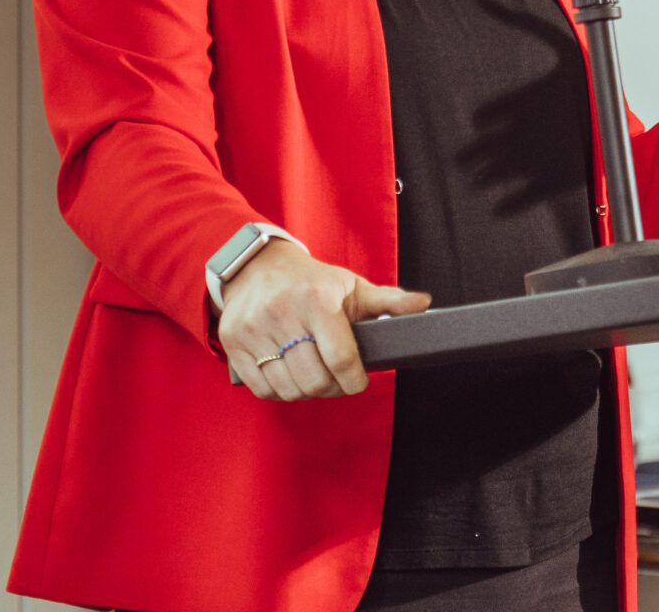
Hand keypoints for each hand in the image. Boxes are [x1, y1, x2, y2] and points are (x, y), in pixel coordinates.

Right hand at [217, 241, 431, 399]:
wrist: (257, 268)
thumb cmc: (312, 282)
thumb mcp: (352, 286)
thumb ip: (390, 302)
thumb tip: (423, 305)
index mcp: (317, 299)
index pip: (341, 358)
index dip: (354, 379)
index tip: (358, 380)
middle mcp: (283, 313)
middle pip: (315, 380)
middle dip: (332, 387)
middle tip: (337, 379)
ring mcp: (255, 330)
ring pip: (288, 389)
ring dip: (306, 391)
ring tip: (314, 374)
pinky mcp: (234, 344)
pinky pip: (262, 389)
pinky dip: (281, 390)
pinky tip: (291, 375)